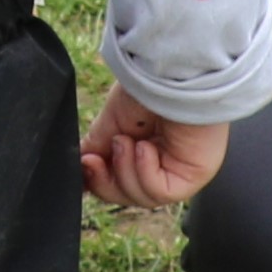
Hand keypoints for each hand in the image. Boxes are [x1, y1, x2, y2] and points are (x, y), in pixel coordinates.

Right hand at [80, 96, 225, 209]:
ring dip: (125, 170)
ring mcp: (179, 170)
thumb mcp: (111, 122)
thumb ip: (96, 149)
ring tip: (126, 141)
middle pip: (129, 194)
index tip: (85, 164)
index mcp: (143, 148)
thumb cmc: (144, 87)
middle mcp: (163, 162)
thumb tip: (78, 170)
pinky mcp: (193, 176)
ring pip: (144, 197)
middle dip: (106, 182)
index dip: (99, 180)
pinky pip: (162, 192)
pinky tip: (144, 147)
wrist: (169, 74)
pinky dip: (145, 172)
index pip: (119, 181)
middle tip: (94, 162)